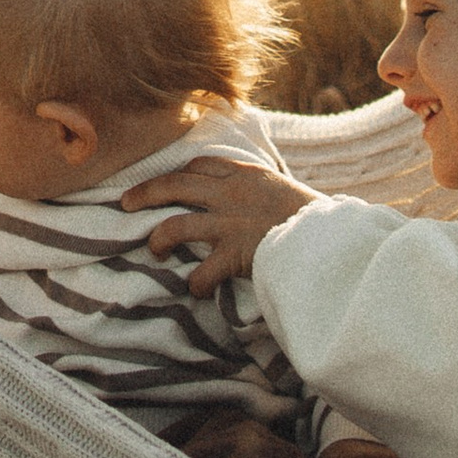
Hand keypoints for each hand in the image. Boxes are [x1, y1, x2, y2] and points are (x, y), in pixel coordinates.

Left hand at [126, 152, 321, 291]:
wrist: (333, 238)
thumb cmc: (315, 220)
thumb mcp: (285, 193)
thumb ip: (261, 194)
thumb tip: (251, 203)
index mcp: (246, 175)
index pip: (201, 165)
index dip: (177, 173)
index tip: (164, 182)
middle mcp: (232, 194)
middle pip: (175, 184)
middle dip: (146, 193)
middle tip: (125, 203)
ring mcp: (231, 223)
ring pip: (176, 225)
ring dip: (159, 238)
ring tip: (154, 250)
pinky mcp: (236, 254)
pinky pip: (202, 272)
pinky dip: (196, 285)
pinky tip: (197, 291)